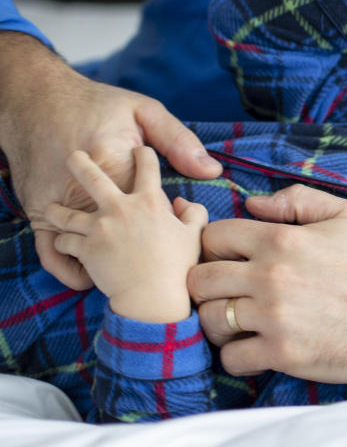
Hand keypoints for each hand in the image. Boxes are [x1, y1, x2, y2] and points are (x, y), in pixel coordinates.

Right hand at [0, 32, 220, 288]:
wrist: (34, 100)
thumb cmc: (96, 106)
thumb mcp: (143, 111)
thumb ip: (177, 141)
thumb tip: (211, 171)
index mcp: (117, 166)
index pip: (153, 208)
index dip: (168, 223)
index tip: (178, 230)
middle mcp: (86, 190)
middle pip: (122, 237)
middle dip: (141, 256)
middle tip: (156, 266)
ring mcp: (58, 203)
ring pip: (85, 252)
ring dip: (106, 268)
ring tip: (128, 275)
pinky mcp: (37, 210)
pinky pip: (51, 252)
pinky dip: (68, 269)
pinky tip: (88, 274)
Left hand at [45, 147, 206, 322]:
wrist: (154, 296)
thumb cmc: (178, 267)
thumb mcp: (195, 235)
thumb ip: (194, 213)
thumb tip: (181, 203)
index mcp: (149, 201)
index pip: (146, 165)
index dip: (143, 153)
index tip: (139, 150)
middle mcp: (120, 208)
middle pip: (91, 176)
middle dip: (79, 162)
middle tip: (73, 156)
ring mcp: (99, 228)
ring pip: (65, 213)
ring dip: (56, 211)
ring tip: (52, 209)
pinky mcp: (85, 248)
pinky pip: (63, 241)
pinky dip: (62, 242)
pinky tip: (63, 243)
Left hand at [187, 184, 346, 381]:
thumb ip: (298, 200)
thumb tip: (254, 203)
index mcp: (282, 240)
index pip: (214, 236)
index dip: (217, 246)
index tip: (230, 258)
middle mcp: (270, 277)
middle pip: (199, 279)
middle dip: (209, 285)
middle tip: (228, 291)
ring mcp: (273, 317)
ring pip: (209, 319)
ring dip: (219, 321)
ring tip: (239, 321)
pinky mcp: (281, 353)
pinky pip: (230, 357)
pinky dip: (237, 355)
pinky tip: (254, 347)